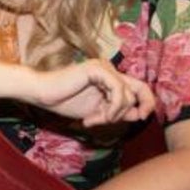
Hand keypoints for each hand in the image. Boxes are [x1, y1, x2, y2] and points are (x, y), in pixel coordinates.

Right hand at [30, 59, 155, 126]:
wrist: (42, 95)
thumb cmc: (64, 102)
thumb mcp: (98, 111)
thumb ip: (118, 111)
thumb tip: (141, 114)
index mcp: (110, 77)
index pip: (140, 87)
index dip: (147, 103)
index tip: (142, 118)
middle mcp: (110, 69)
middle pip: (140, 89)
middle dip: (128, 112)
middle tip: (106, 122)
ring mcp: (104, 67)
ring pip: (127, 94)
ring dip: (114, 114)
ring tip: (93, 120)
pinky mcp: (98, 69)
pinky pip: (118, 91)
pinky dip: (112, 108)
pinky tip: (96, 117)